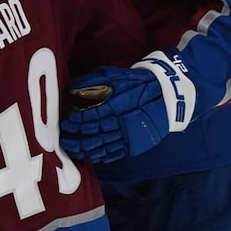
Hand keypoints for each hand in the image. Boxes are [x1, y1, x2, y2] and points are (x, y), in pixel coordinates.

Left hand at [61, 53, 195, 161]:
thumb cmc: (136, 82)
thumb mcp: (114, 75)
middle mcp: (122, 123)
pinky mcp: (135, 144)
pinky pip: (115, 153)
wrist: (166, 94)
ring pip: (103, 147)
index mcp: (117, 105)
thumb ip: (92, 81)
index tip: (67, 121)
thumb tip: (72, 88)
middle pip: (95, 134)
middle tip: (64, 139)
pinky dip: (101, 156)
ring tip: (73, 149)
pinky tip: (90, 155)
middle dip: (77, 138)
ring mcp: (130, 136)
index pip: (92, 117)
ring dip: (85, 149)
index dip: (78, 121)